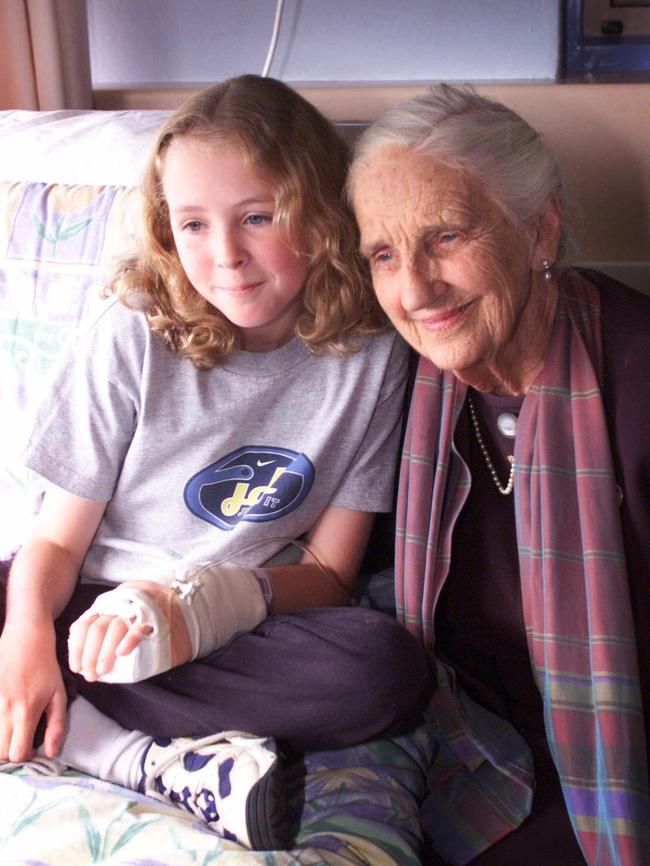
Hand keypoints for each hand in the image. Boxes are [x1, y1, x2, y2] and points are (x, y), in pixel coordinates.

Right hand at [0, 622, 66, 761]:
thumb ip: (57, 725)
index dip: (25, 754)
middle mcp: (5, 710)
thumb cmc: (45, 668)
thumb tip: (51, 754)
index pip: (17, 753)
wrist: (25, 640)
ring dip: (1, 739)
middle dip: (10, 752)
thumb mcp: (59, 694)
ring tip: (11, 728)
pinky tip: (4, 716)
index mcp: (26, 711)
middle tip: (20, 738)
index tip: (30, 744)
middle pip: (0, 753)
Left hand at [68, 604, 148, 681]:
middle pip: (97, 628)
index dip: (77, 647)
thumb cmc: (150, 618)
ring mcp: (138, 608)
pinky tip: (122, 653)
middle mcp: (120, 604)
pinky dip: (128, 639)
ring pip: (114, 627)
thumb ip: (106, 632)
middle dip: (89, 654)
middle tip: (90, 675)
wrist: (183, 603)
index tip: (76, 667)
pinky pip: (138, 625)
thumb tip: (86, 661)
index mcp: (109, 606)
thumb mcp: (123, 618)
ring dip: (105, 652)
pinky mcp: (156, 615)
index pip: (84, 624)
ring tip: (103, 671)